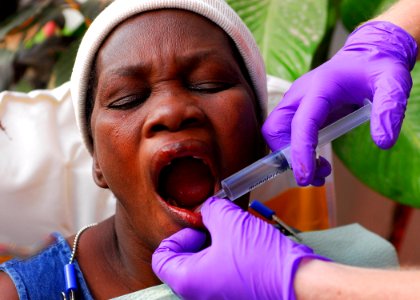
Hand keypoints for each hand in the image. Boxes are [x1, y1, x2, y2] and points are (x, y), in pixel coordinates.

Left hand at [152, 197, 327, 299]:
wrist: (300, 284)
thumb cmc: (264, 261)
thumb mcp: (231, 222)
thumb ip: (211, 209)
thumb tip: (208, 209)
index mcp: (187, 281)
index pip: (162, 257)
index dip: (179, 235)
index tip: (200, 226)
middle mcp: (198, 296)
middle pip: (184, 261)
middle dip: (201, 238)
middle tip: (220, 226)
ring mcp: (217, 299)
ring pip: (205, 267)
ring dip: (217, 246)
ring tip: (237, 235)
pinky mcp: (234, 297)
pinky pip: (222, 276)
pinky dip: (228, 258)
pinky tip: (247, 247)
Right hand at [262, 21, 417, 185]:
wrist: (367, 53)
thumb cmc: (378, 66)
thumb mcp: (393, 83)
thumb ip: (389, 109)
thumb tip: (383, 143)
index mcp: (321, 86)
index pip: (301, 123)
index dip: (299, 151)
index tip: (305, 177)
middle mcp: (301, 93)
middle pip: (274, 128)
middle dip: (287, 155)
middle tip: (313, 175)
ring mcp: (297, 101)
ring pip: (276, 133)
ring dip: (291, 156)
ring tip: (321, 170)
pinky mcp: (299, 109)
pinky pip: (286, 133)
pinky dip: (296, 150)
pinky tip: (318, 160)